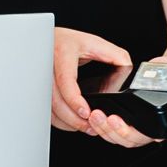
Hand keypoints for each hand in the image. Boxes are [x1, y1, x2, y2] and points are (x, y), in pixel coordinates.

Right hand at [51, 26, 152, 148]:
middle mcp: (47, 66)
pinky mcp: (38, 88)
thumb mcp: (95, 43)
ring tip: (84, 126)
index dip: (74, 99)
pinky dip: (59, 118)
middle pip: (55, 100)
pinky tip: (72, 121)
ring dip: (66, 121)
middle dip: (73, 118)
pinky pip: (46, 108)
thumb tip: (127, 70)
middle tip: (90, 126)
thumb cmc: (71, 41)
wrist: (50, 40)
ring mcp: (39, 78)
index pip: (65, 80)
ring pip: (48, 107)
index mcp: (62, 53)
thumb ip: (115, 56)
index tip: (86, 112)